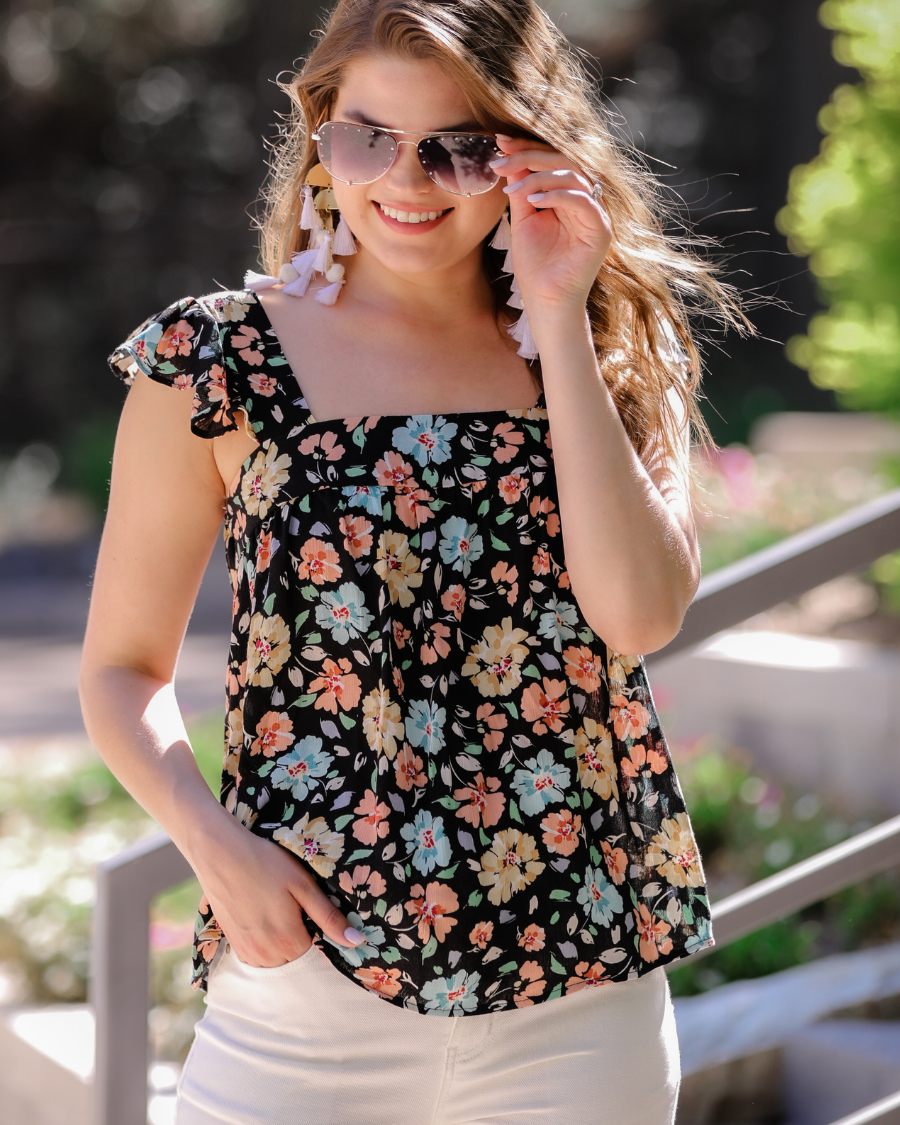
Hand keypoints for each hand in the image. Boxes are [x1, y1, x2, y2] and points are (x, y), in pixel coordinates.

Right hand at [194, 815, 362, 967]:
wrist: (220, 853)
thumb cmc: (265, 863)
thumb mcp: (303, 885)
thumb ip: (329, 918)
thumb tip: (358, 942)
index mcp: (288, 941)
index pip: (317, 953)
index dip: (321, 934)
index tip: (316, 913)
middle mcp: (266, 955)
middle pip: (297, 958)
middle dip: (304, 939)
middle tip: (298, 907)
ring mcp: (247, 953)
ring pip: (278, 960)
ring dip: (285, 944)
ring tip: (280, 910)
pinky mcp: (234, 945)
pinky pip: (259, 957)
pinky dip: (268, 944)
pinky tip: (266, 916)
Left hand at [490, 135, 611, 317]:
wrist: (546, 301)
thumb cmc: (535, 266)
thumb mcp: (523, 220)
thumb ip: (522, 190)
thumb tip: (510, 159)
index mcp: (568, 196)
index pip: (551, 161)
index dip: (526, 149)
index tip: (499, 143)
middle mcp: (585, 200)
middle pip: (563, 161)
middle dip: (529, 156)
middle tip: (502, 157)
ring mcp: (595, 214)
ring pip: (572, 176)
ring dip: (539, 177)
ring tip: (513, 190)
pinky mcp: (600, 230)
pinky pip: (582, 200)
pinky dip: (557, 196)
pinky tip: (533, 202)